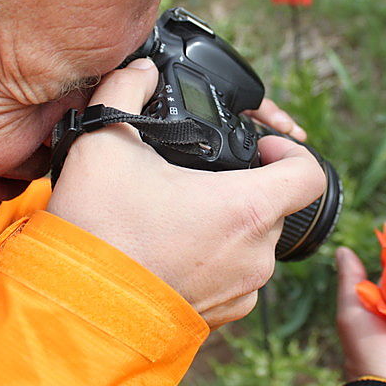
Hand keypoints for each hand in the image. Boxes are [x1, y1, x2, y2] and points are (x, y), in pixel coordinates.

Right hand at [47, 59, 325, 328]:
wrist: (75, 310)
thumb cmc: (98, 230)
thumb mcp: (104, 143)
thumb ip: (126, 90)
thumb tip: (139, 70)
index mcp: (246, 208)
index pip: (309, 174)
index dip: (289, 151)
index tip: (259, 148)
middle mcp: (256, 253)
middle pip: (274, 205)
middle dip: (244, 185)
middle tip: (199, 178)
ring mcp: (243, 289)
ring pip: (254, 241)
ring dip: (229, 222)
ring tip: (180, 215)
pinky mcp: (225, 315)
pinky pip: (237, 275)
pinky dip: (217, 258)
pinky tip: (175, 250)